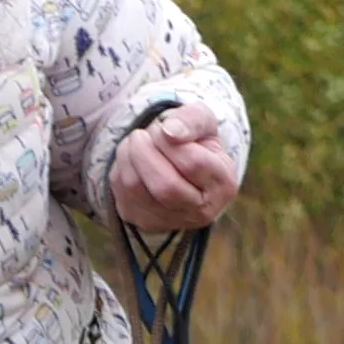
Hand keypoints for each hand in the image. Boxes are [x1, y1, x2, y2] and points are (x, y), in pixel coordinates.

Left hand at [111, 103, 240, 232]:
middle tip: (140, 135)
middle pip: (165, 186)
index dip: (169, 142)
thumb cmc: (195, 141)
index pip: (193, 163)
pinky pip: (123, 195)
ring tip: (135, 142)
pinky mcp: (145, 223)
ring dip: (128, 158)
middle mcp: (202, 211)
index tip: (162, 128)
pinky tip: (130, 160)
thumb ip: (191, 120)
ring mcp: (172, 222)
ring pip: (138, 190)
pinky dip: (120, 170)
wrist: (180, 166)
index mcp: (223, 184)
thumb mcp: (202, 121)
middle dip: (145, 153)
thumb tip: (169, 131)